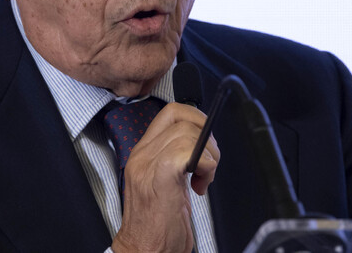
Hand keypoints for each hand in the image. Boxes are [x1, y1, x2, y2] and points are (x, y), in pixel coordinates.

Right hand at [111, 103, 218, 252]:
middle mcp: (142, 155)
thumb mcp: (164, 183)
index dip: (195, 118)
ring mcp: (149, 164)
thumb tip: (202, 144)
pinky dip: (206, 165)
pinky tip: (201, 185)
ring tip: (205, 178)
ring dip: (208, 155)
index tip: (206, 140)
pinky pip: (190, 152)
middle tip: (209, 162)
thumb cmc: (155, 226)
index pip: (169, 113)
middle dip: (206, 136)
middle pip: (181, 118)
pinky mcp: (161, 177)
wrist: (143, 252)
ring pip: (188, 133)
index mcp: (142, 153)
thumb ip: (176, 158)